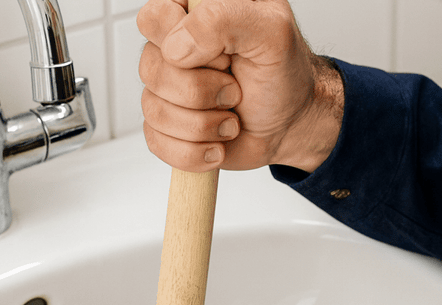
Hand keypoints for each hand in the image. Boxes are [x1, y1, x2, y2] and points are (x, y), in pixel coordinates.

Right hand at [137, 0, 343, 172]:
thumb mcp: (272, 32)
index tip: (224, 55)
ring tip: (231, 119)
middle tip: (235, 90)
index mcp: (192, 15)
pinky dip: (195, 151)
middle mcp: (172, 50)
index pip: (153, 19)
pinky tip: (218, 143)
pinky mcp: (166, 127)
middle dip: (202, 92)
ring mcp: (166, 90)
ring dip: (203, 125)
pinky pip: (158, 143)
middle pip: (151, 70)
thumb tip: (176, 48)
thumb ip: (223, 19)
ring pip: (154, 111)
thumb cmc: (283, 76)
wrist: (291, 125)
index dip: (185, 43)